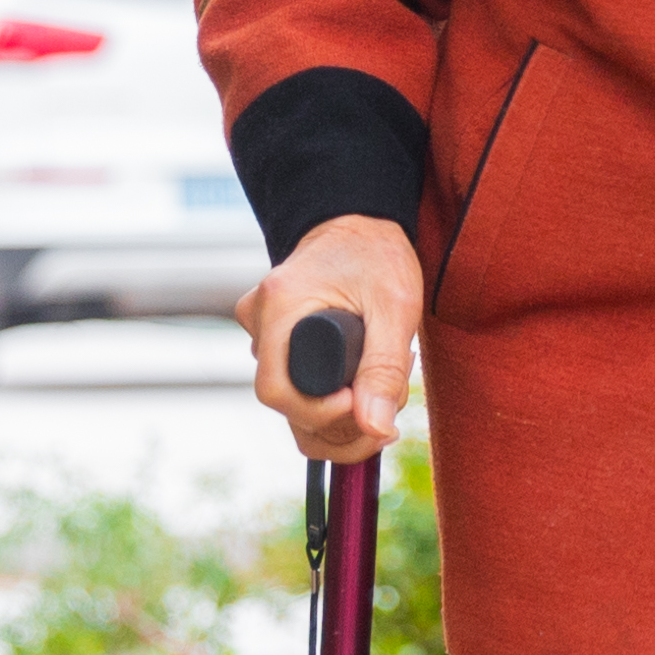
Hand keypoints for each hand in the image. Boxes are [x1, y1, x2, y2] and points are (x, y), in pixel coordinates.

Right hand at [241, 213, 424, 463]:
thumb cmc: (376, 256)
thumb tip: (375, 427)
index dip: (321, 413)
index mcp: (279, 307)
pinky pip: (298, 390)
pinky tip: (365, 380)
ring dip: (344, 414)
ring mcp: (264, 334)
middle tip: (391, 396)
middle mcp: (260, 323)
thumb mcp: (395, 308)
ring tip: (385, 383)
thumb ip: (385, 369)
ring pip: (295, 406)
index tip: (362, 403)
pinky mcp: (277, 344)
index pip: (278, 392)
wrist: (359, 226)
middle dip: (345, 420)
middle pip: (288, 407)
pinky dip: (335, 400)